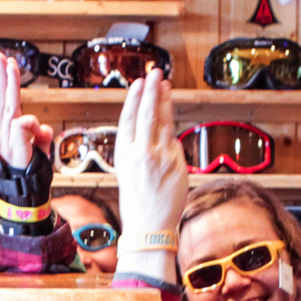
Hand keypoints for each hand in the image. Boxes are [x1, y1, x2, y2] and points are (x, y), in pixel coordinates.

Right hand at [0, 51, 50, 169]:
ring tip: (11, 66)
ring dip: (11, 85)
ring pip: (8, 107)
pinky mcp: (14, 148)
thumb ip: (41, 137)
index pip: (2, 104)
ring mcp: (5, 142)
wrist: (24, 199)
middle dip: (3, 77)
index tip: (5, 65)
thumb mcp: (38, 152)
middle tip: (2, 57)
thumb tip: (46, 128)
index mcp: (3, 134)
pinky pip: (20, 125)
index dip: (4, 84)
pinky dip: (29, 122)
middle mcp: (1, 135)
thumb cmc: (29, 176)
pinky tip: (34, 128)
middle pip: (2, 101)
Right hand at [115, 64, 188, 239]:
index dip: (134, 99)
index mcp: (124, 155)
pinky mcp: (176, 164)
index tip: (139, 83)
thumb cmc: (138, 202)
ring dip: (165, 101)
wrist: (149, 227)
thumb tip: (160, 135)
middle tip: (155, 73)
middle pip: (146, 114)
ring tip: (166, 84)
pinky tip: (170, 116)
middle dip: (151, 91)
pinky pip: (175, 143)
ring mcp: (159, 158)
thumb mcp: (129, 172)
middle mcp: (140, 153)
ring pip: (162, 122)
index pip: (128, 119)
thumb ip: (142, 151)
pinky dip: (172, 132)